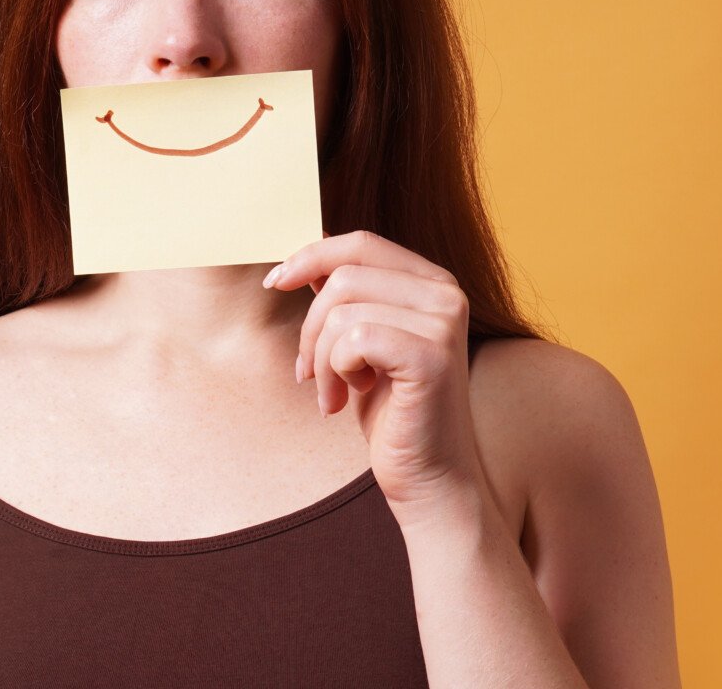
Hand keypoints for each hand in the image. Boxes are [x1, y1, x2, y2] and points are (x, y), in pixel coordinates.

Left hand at [263, 229, 488, 522]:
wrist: (429, 478)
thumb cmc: (393, 414)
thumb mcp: (365, 344)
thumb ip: (351, 297)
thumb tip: (309, 256)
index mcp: (433, 283)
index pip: (361, 243)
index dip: (311, 256)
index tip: (275, 282)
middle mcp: (446, 294)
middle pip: (344, 276)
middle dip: (310, 326)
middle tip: (308, 372)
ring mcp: (443, 323)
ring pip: (342, 310)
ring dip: (321, 358)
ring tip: (333, 392)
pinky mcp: (432, 356)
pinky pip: (353, 339)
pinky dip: (336, 372)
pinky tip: (347, 398)